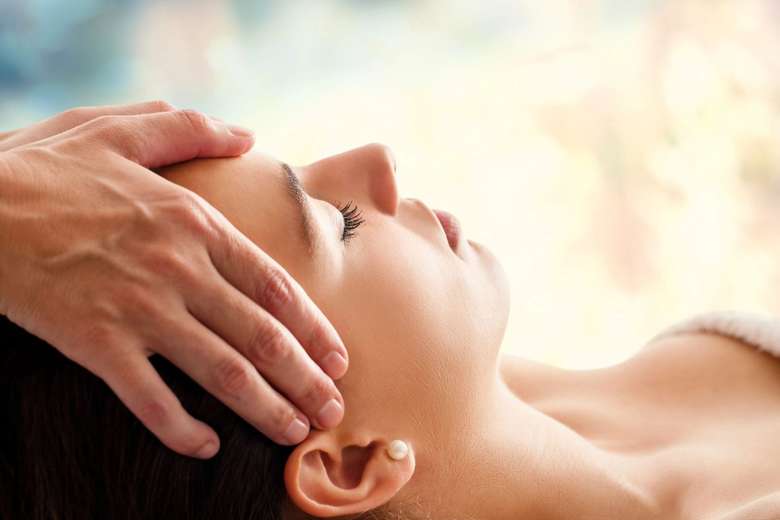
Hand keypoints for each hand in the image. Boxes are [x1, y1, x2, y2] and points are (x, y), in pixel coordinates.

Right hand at [0, 102, 347, 457]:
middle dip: (306, 378)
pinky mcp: (94, 343)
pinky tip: (207, 448)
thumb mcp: (121, 130)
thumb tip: (247, 134)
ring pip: (221, 371)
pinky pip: (149, 399)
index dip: (314, 327)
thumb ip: (189, 129)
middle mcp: (179, 270)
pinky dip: (181, 428)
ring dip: (265, 408)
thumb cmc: (46, 167)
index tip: (338, 358)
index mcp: (194, 223)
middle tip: (333, 409)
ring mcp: (138, 310)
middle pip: (262, 336)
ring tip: (295, 431)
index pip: (275, 286)